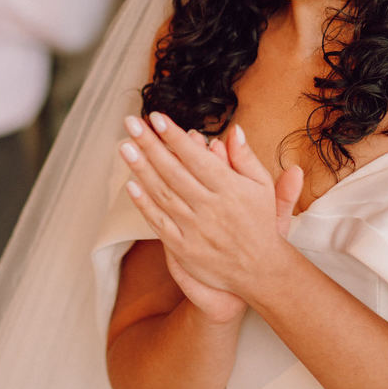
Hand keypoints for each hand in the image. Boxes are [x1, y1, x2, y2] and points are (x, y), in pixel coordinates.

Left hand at [120, 113, 304, 302]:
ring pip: (163, 194)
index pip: (196, 157)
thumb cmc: (259, 222)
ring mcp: (195, 229)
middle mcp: (211, 208)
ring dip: (142, 169)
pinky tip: (130, 185)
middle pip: (174, 171)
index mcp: (230, 189)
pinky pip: (160, 223)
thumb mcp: (262, 186)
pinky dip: (144, 205)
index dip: (175, 136)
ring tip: (125, 147)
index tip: (156, 117)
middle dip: (150, 145)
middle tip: (131, 123)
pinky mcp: (184, 249)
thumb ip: (245, 158)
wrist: (260, 271)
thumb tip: (234, 130)